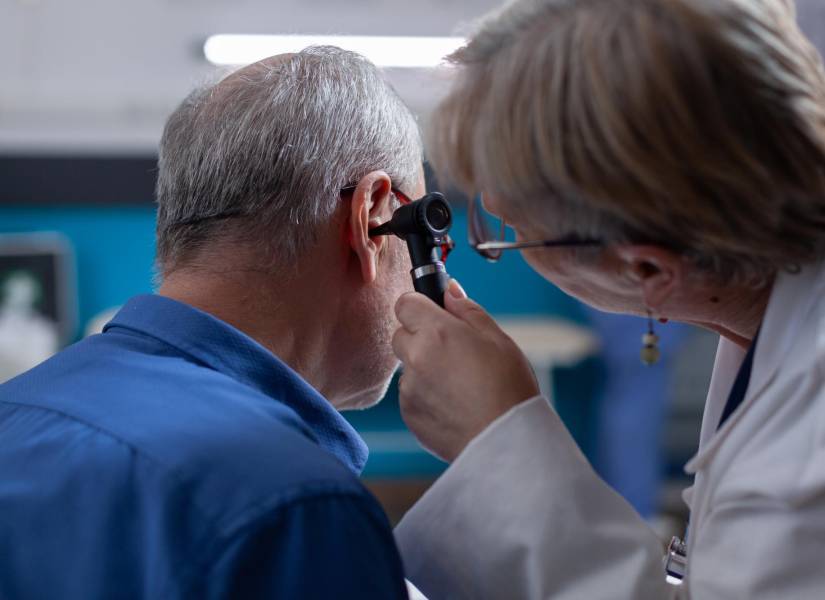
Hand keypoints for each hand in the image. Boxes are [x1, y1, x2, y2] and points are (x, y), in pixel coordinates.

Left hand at [392, 280, 539, 461]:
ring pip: (407, 367)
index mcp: (436, 332)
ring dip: (423, 367)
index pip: (405, 302)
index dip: (420, 305)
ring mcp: (409, 389)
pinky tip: (454, 403)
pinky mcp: (409, 414)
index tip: (435, 313)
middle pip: (401, 334)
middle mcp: (415, 358)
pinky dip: (425, 395)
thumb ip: (467, 310)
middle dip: (420, 336)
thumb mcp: (497, 338)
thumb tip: (449, 290)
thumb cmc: (509, 388)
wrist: (506, 441)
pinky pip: (410, 394)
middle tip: (452, 350)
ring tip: (459, 383)